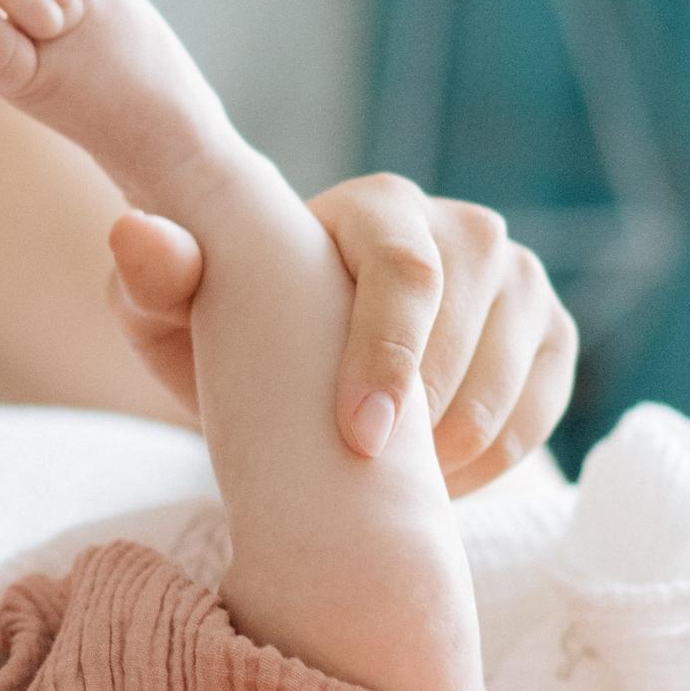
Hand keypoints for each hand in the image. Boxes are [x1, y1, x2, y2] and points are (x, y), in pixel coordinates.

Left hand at [108, 181, 575, 497]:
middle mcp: (462, 227)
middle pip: (469, 323)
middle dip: (420, 416)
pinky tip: (431, 483)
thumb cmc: (236, 341)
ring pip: (510, 372)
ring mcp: (519, 278)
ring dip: (454, 446)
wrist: (301, 373)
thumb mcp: (176, 321)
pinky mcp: (553, 334)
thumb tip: (136, 234)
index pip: (407, 271)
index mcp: (377, 205)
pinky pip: (539, 410)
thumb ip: (152, 280)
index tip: (358, 441)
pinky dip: (490, 460)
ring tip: (387, 485)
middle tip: (365, 482)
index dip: (389, 358)